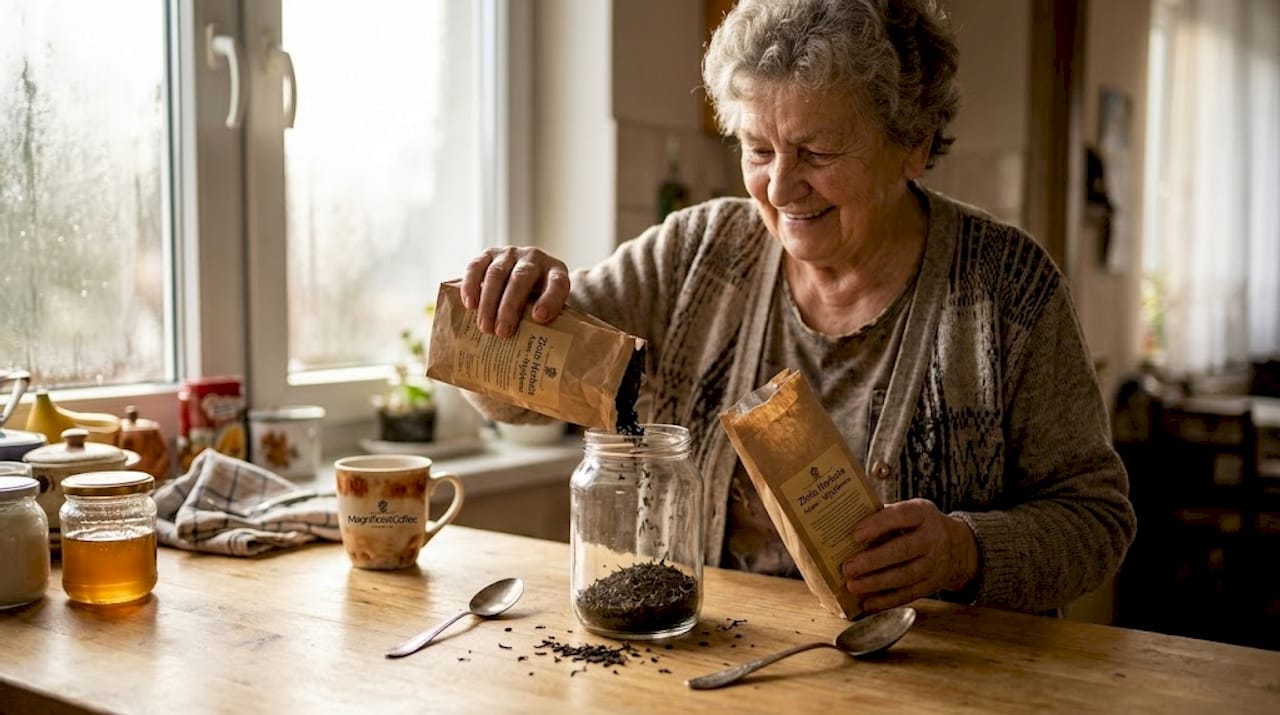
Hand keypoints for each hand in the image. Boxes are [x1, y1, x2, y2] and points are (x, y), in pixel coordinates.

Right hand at [461, 247, 570, 337]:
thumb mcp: (550, 310)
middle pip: (521, 279)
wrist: (524, 278)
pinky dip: (470, 285)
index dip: (550, 299)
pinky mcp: (489, 254)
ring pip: (496, 274)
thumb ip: (549, 328)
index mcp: (556, 273)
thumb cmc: (538, 303)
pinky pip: (476, 266)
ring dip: (489, 302)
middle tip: (502, 333)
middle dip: (510, 307)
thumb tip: (540, 365)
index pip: (558, 283)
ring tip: (484, 327)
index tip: (540, 318)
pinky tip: (469, 305)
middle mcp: (534, 258)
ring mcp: (510, 254)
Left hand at [840, 498, 977, 612]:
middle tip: (847, 568)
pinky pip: (909, 594)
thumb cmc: (919, 525)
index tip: (855, 535)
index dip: (878, 525)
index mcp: (922, 513)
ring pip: (905, 575)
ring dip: (876, 583)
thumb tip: (846, 524)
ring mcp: (934, 564)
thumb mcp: (909, 511)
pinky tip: (867, 603)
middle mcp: (932, 538)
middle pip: (903, 550)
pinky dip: (886, 601)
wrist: (958, 546)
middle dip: (873, 561)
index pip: (901, 516)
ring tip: (852, 586)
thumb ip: (884, 516)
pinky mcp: (932, 584)